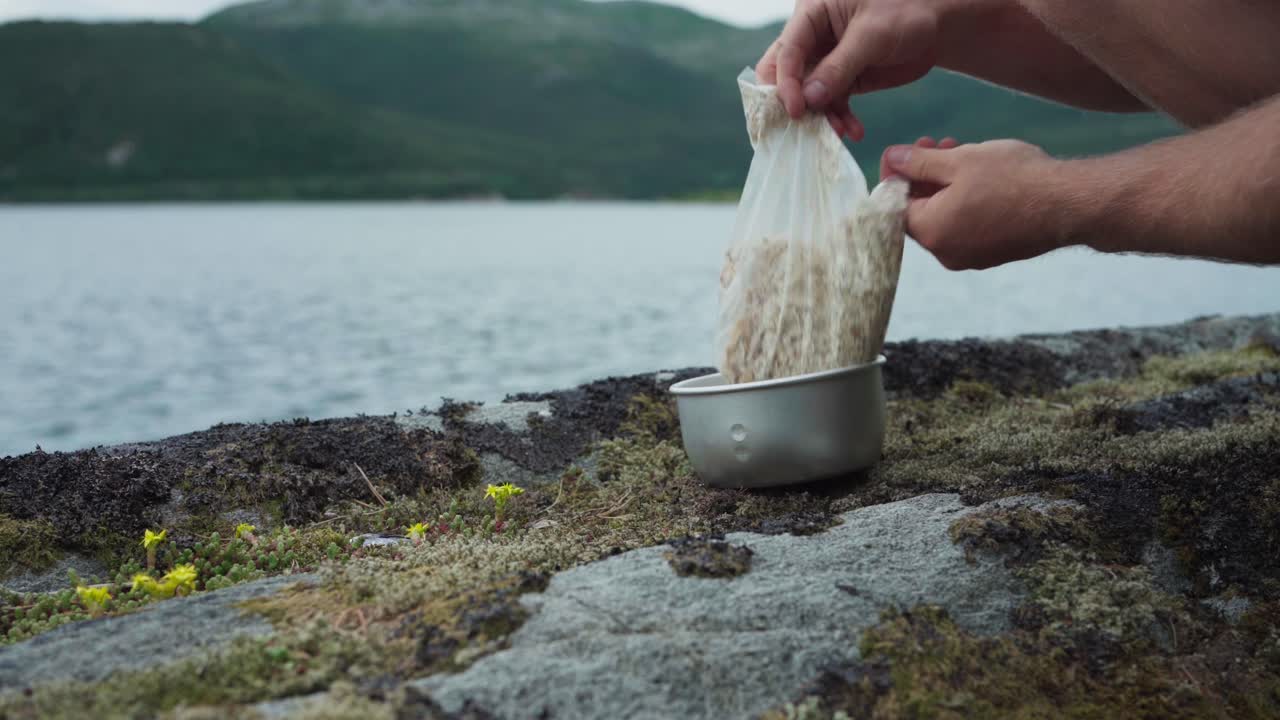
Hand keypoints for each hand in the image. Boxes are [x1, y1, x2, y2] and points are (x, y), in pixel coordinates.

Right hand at [756, 0, 949, 137]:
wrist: (937, 25)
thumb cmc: (906, 11)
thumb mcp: (873, 35)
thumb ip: (840, 66)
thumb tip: (809, 100)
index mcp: (811, 15)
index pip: (785, 52)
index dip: (785, 83)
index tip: (796, 111)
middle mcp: (811, 38)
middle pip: (784, 75)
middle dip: (792, 104)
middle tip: (802, 129)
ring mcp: (825, 61)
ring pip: (808, 96)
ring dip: (821, 117)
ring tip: (840, 133)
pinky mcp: (841, 80)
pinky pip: (831, 105)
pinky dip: (840, 120)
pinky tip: (854, 132)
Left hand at [881, 139, 1067, 269]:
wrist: (1069, 203)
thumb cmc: (1013, 179)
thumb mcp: (959, 160)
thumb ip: (918, 162)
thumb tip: (892, 158)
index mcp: (930, 233)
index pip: (894, 205)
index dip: (894, 175)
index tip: (901, 152)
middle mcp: (946, 253)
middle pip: (920, 211)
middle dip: (923, 175)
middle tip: (933, 144)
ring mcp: (971, 257)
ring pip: (945, 216)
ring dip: (945, 184)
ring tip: (960, 150)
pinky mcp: (994, 253)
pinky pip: (967, 226)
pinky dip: (965, 200)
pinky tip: (980, 174)